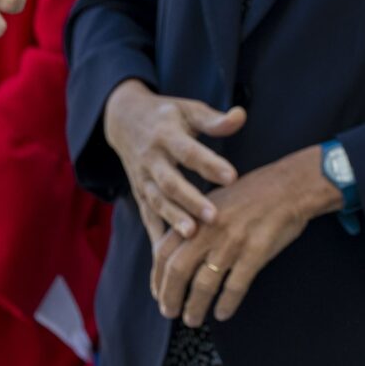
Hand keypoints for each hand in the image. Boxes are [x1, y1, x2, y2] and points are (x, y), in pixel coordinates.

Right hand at [102, 80, 244, 241]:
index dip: (209, 164)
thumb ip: (213, 120)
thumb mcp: (189, 109)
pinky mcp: (139, 194)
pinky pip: (147, 217)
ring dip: (173, 219)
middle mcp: (151, 159)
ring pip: (157, 202)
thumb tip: (241, 116)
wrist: (124, 119)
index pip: (189, 152)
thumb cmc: (168, 115)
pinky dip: (156, 235)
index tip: (232, 177)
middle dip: (191, 200)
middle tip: (214, 216)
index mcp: (166, 135)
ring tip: (192, 235)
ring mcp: (143, 179)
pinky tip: (167, 255)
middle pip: (171, 182)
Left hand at [148, 146, 336, 326]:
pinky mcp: (256, 251)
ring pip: (204, 283)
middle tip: (170, 313)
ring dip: (195, 307)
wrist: (288, 186)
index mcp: (197, 215)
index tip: (158, 294)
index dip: (157, 278)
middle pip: (178, 271)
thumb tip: (173, 253)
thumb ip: (193, 224)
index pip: (164, 252)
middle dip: (170, 297)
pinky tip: (223, 313)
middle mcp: (210, 229)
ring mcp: (233, 241)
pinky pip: (235, 285)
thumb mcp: (214, 201)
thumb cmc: (251, 195)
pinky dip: (226, 303)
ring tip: (193, 320)